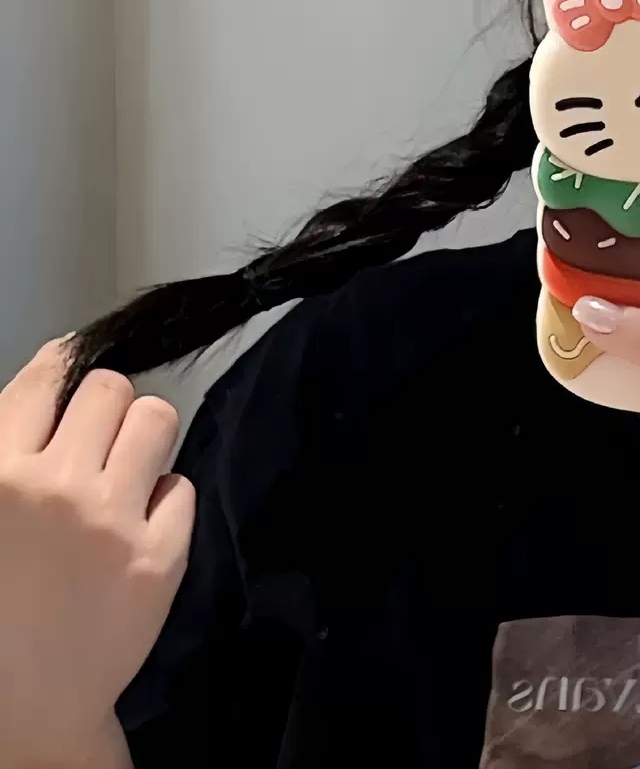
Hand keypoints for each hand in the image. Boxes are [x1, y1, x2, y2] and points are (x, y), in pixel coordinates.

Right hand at [0, 343, 193, 765]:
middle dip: (106, 408)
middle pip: (111, 388)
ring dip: (144, 437)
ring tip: (127, 470)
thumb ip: (8, 450)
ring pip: (158, 417)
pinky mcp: (161, 555)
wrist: (22, 710)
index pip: (47, 378)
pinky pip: (183, 484)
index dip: (63, 369)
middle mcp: (55, 487)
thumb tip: (48, 384)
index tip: (71, 371)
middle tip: (97, 441)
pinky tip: (141, 524)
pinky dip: (164, 499)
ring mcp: (112, 521)